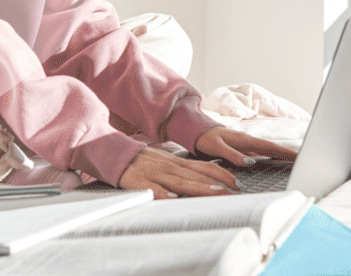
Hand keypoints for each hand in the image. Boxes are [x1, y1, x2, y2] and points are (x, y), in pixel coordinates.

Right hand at [117, 146, 241, 198]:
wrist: (114, 152)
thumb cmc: (141, 160)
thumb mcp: (164, 161)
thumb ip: (180, 169)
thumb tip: (200, 177)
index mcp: (175, 162)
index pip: (202, 166)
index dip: (220, 173)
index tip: (235, 181)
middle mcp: (169, 166)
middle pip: (196, 174)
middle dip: (216, 182)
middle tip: (234, 190)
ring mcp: (155, 174)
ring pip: (179, 181)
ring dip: (198, 187)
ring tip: (214, 193)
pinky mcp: (140, 183)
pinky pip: (153, 189)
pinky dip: (163, 193)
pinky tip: (172, 199)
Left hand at [194, 126, 297, 166]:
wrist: (196, 130)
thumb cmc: (205, 139)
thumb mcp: (217, 148)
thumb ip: (232, 155)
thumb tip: (250, 162)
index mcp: (245, 140)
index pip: (269, 147)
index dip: (284, 152)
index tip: (299, 156)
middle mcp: (248, 141)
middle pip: (272, 147)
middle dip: (288, 153)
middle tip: (304, 160)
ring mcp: (246, 143)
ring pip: (267, 149)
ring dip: (281, 153)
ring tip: (295, 160)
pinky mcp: (242, 146)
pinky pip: (260, 151)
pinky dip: (271, 154)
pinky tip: (274, 159)